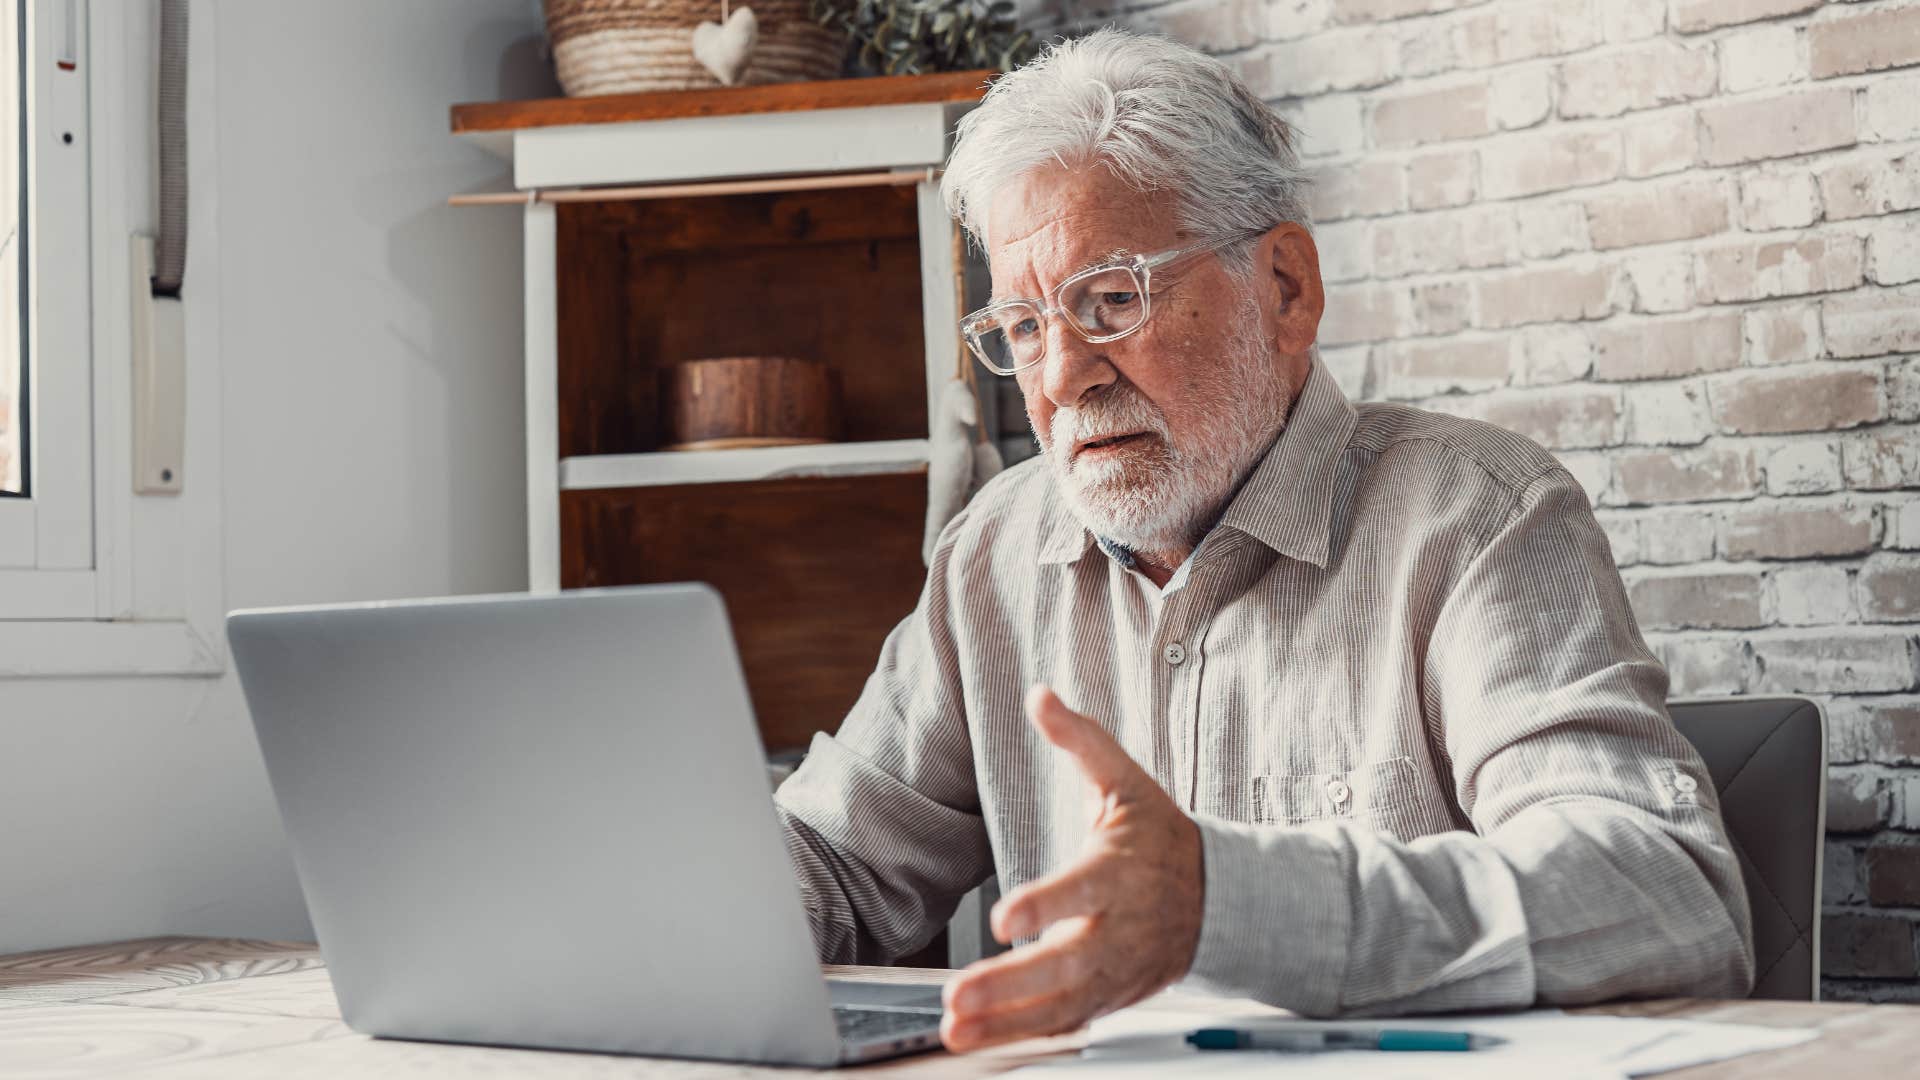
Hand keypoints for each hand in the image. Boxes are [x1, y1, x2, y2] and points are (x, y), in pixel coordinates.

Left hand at [940, 685, 1203, 1051]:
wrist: (1220, 898)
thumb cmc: (1160, 838)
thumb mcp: (1126, 781)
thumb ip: (1080, 741)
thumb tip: (1040, 695)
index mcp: (1119, 872)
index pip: (1082, 892)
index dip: (1046, 907)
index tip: (1006, 920)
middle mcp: (1118, 928)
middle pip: (1066, 964)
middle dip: (1011, 984)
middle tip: (958, 996)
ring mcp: (1115, 970)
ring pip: (1062, 1005)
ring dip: (1005, 1022)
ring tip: (955, 1028)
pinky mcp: (1110, 997)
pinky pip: (1064, 1024)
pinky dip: (1021, 1037)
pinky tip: (977, 1042)